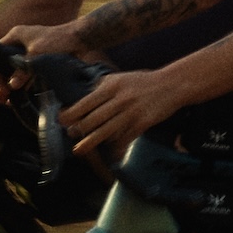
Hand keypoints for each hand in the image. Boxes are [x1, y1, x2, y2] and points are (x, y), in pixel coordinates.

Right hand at [0, 22, 84, 99]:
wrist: (81, 39)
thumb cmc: (58, 40)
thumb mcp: (36, 55)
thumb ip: (23, 70)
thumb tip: (12, 86)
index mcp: (16, 35)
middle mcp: (20, 43)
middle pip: (3, 64)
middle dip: (0, 80)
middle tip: (0, 96)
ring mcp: (30, 52)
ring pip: (14, 71)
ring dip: (11, 85)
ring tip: (7, 100)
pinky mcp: (40, 61)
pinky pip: (27, 75)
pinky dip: (23, 85)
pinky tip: (19, 96)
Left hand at [57, 69, 189, 156]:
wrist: (171, 85)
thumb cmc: (143, 82)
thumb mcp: (120, 79)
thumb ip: (101, 88)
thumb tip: (82, 101)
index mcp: (111, 87)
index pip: (85, 102)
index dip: (71, 113)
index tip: (62, 120)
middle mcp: (119, 100)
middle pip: (92, 119)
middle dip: (78, 130)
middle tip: (72, 134)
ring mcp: (130, 113)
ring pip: (105, 132)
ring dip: (90, 142)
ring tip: (79, 150)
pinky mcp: (141, 124)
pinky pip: (124, 138)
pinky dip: (115, 146)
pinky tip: (109, 153)